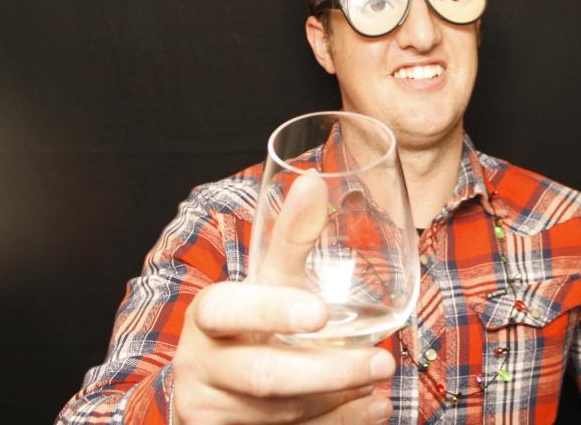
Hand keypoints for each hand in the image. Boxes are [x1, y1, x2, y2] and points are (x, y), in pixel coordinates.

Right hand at [171, 175, 396, 423]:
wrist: (212, 384)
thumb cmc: (250, 321)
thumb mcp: (266, 280)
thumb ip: (291, 235)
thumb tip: (313, 180)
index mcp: (208, 314)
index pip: (230, 310)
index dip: (272, 311)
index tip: (321, 314)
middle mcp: (199, 362)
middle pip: (264, 375)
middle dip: (329, 372)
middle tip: (381, 364)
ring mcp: (207, 407)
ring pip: (279, 413)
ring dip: (339, 402)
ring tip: (382, 386)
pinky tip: (369, 412)